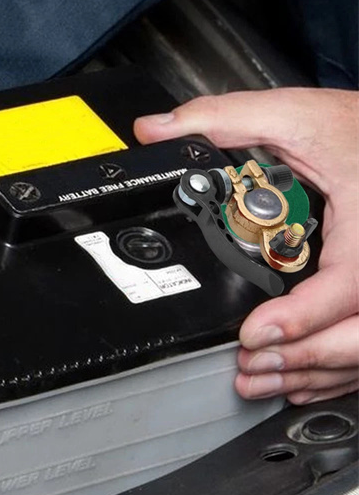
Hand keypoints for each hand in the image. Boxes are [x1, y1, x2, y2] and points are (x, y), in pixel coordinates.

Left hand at [134, 87, 358, 404]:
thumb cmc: (352, 127)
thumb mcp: (291, 113)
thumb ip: (223, 119)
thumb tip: (154, 132)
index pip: (349, 284)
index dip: (303, 316)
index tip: (255, 332)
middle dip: (303, 358)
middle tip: (250, 365)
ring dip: (313, 372)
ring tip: (259, 379)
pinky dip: (333, 369)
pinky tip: (298, 380)